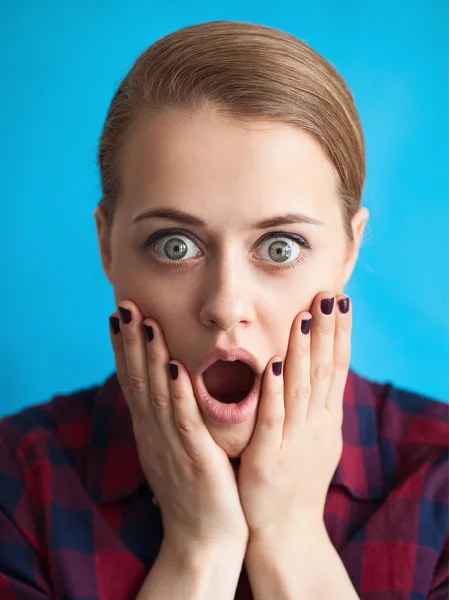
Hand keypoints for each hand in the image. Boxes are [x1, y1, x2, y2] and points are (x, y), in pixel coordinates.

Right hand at [109, 300, 248, 550]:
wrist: (204, 539)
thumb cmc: (196, 489)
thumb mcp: (174, 447)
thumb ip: (169, 416)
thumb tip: (168, 382)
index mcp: (151, 429)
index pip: (132, 380)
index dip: (124, 347)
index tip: (119, 315)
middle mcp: (154, 433)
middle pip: (137, 380)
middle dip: (130, 341)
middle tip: (124, 305)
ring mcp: (171, 445)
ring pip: (156, 394)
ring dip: (149, 357)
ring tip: (144, 323)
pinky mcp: (194, 459)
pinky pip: (184, 421)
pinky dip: (177, 394)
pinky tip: (173, 367)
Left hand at [237, 291, 349, 542]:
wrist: (286, 532)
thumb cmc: (296, 480)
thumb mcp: (315, 438)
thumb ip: (316, 404)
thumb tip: (317, 370)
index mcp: (326, 418)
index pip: (336, 367)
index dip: (339, 332)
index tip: (340, 299)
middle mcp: (316, 425)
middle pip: (324, 370)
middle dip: (328, 331)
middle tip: (330, 295)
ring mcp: (294, 441)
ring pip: (301, 389)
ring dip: (303, 352)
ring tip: (306, 318)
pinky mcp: (268, 457)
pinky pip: (272, 420)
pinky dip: (275, 393)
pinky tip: (274, 367)